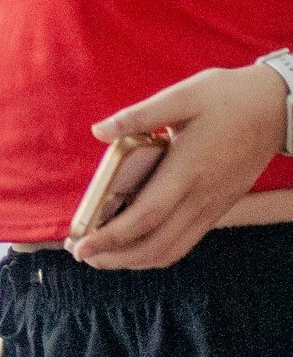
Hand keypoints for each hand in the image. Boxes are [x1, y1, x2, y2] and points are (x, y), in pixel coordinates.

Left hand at [68, 63, 287, 269]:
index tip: (82, 244)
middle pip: (155, 246)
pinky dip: (157, 252)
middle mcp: (200, 197)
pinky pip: (185, 242)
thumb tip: (99, 130)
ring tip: (104, 255)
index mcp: (187, 170)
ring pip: (171, 251)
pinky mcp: (218, 208)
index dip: (111, 236)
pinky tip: (137, 243)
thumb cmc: (226, 97)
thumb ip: (139, 116)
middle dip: (116, 258)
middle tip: (83, 255)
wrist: (276, 109)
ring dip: (135, 260)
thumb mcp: (181, 95)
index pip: (144, 216)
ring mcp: (212, 207)